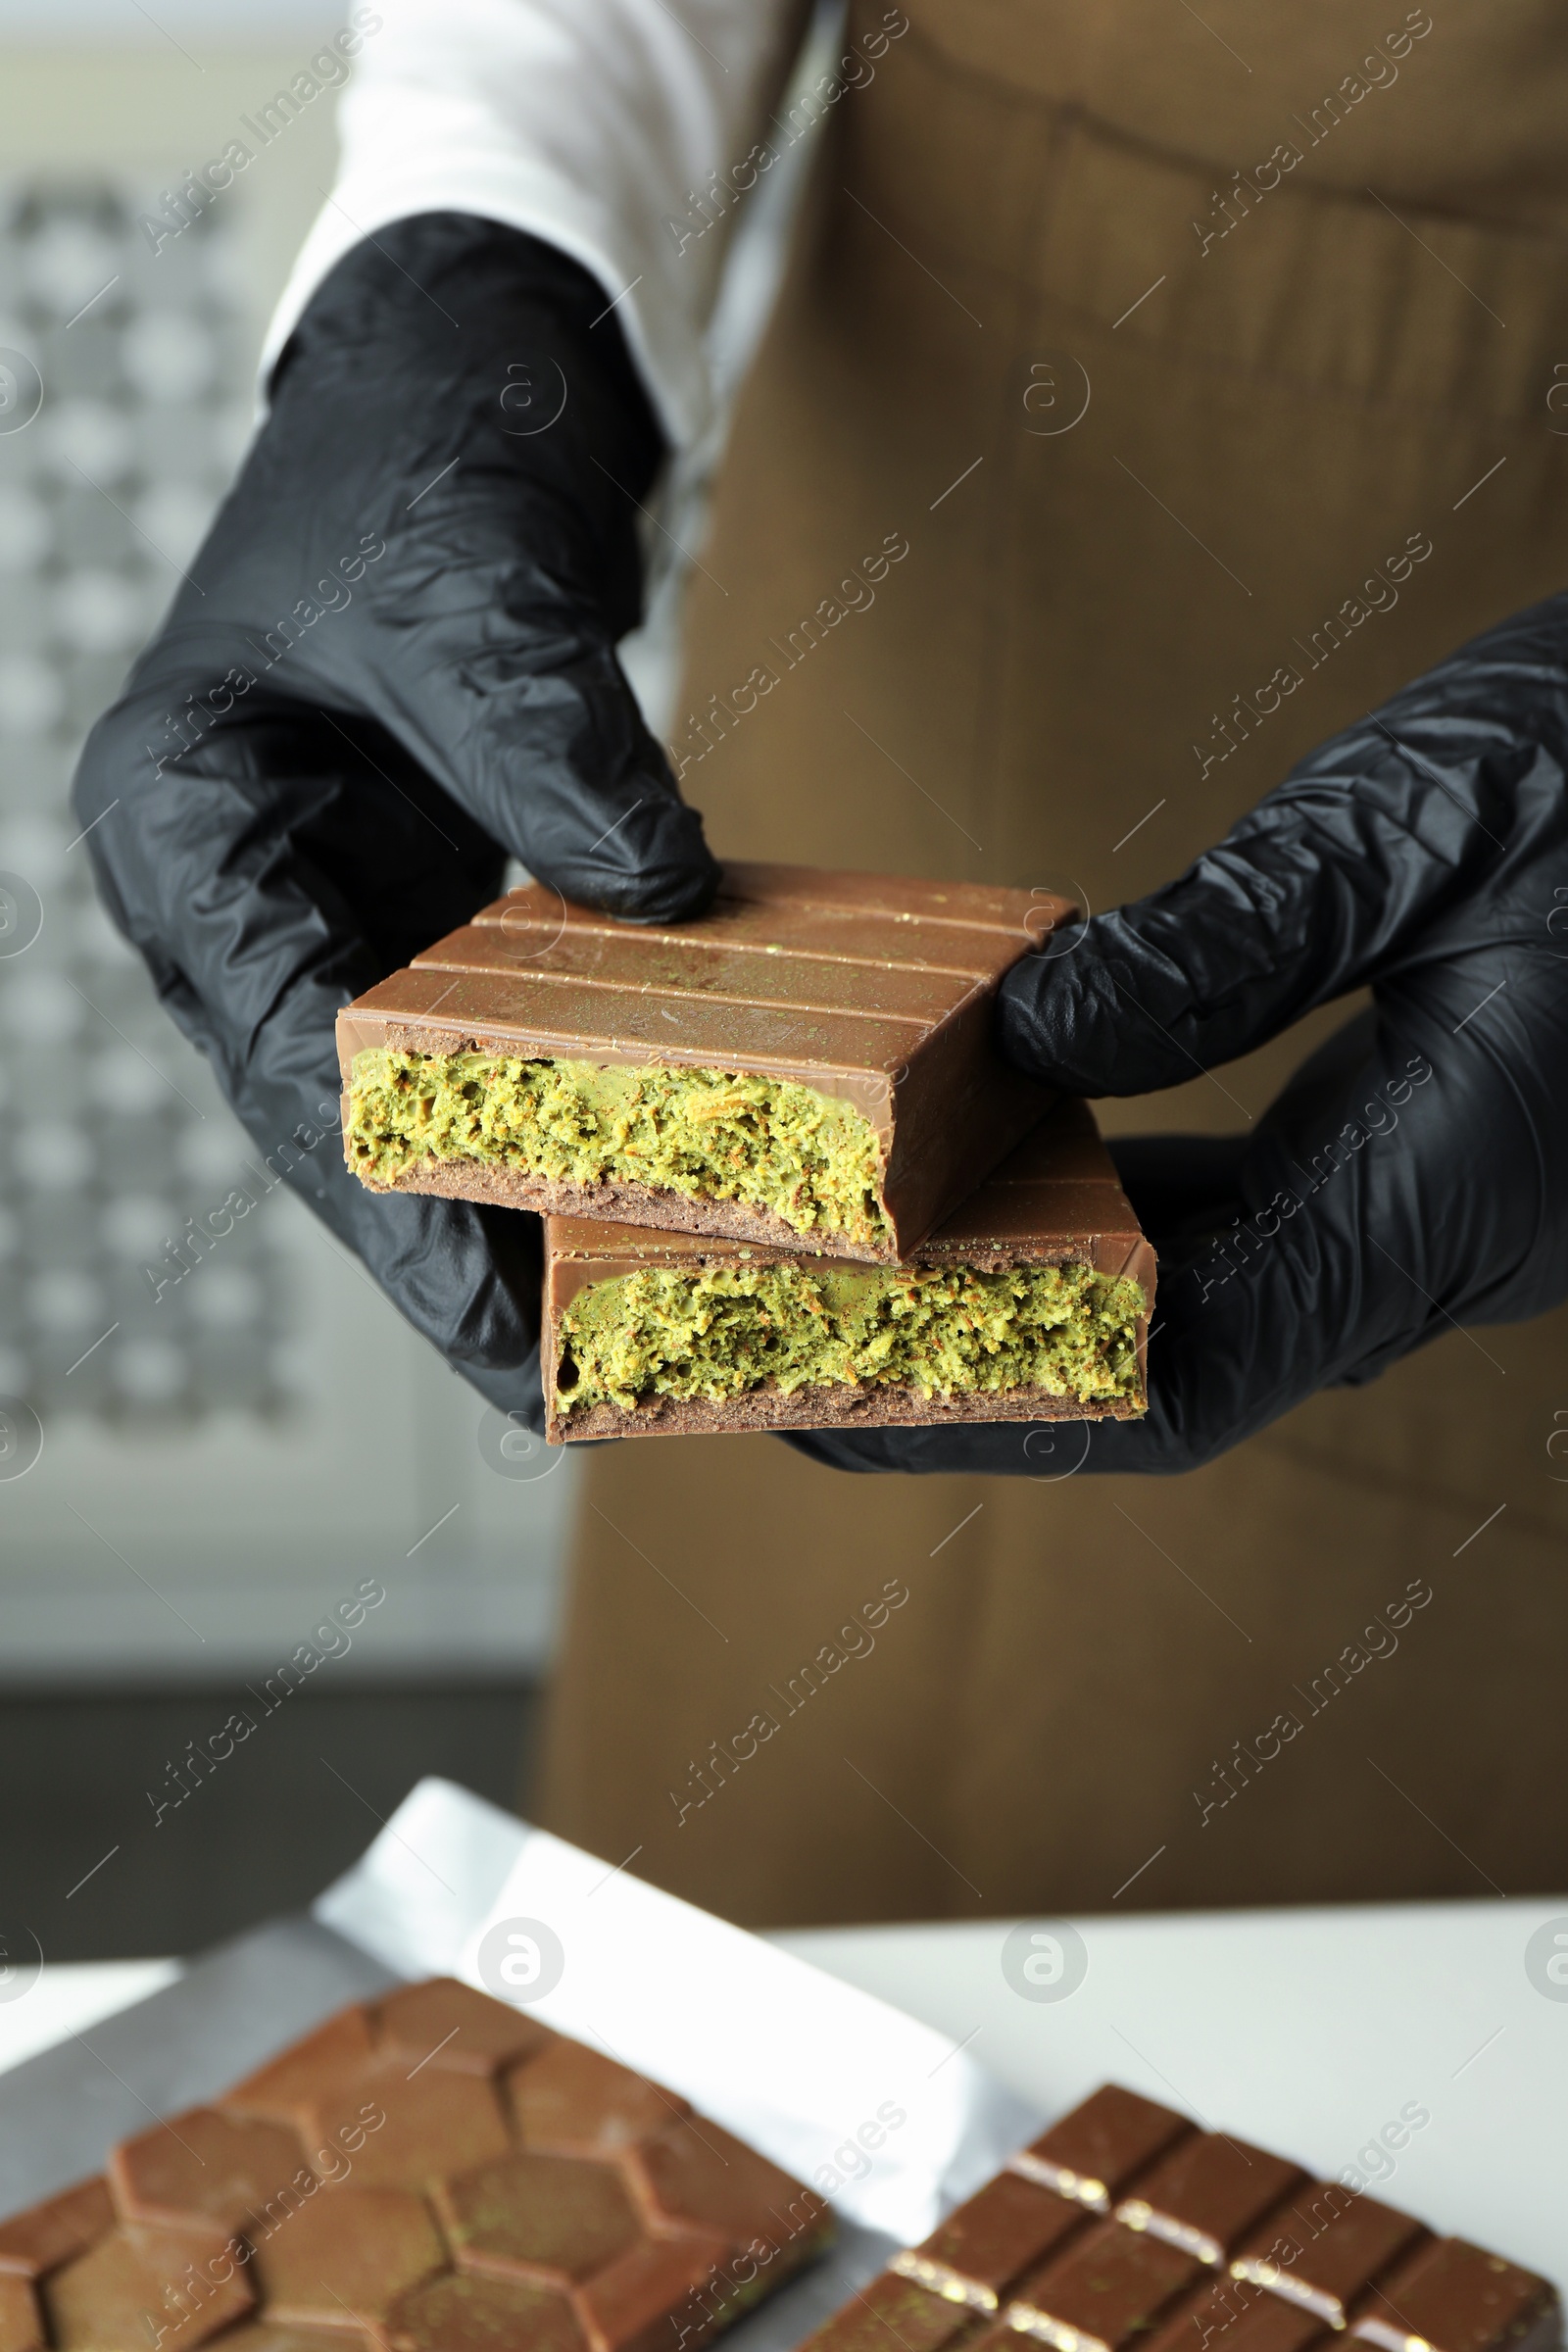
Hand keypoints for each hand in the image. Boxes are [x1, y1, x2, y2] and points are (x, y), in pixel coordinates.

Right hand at [71, 214, 716, 1419]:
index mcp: (186, 834)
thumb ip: (548, 748)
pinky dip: (565, 1111)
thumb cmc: (413, 452)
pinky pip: (491, 1040)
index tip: (504, 1332)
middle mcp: (244, 901)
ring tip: (620, 1334)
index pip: (294, 1060)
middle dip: (458, 1257)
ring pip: (416, 1107)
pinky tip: (652, 1184)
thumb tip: (657, 896)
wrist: (458, 377)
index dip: (401, 1211)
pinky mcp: (427, 905)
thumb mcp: (471, 590)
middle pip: (348, 1125)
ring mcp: (334, 911)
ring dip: (512, 1208)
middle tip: (571, 1393)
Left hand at [793, 593, 1567, 1475]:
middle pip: (1165, 1361)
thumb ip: (1230, 945)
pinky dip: (1112, 1201)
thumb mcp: (1435, 825)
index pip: (1184, 1373)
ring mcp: (1437, 1205)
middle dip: (979, 1364)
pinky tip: (1008, 1158)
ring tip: (859, 1268)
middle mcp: (1440, 1241)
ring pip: (1199, 1296)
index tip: (832, 1397)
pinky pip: (1242, 1217)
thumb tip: (1032, 1031)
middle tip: (787, 1342)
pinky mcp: (1425, 1151)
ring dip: (1034, 1288)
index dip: (1000, 1404)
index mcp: (1451, 1197)